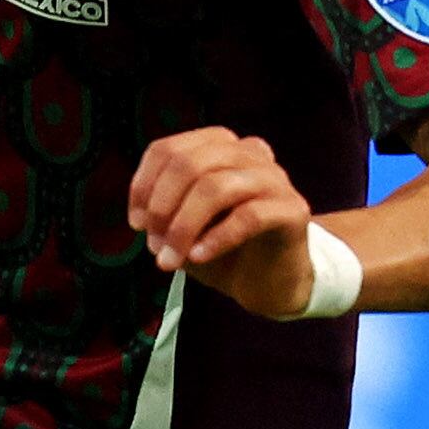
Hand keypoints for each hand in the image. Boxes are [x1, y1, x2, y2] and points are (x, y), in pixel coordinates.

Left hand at [129, 126, 323, 316]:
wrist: (269, 281)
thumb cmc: (220, 247)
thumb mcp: (180, 227)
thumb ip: (161, 214)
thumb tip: (145, 219)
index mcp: (218, 147)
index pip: (168, 149)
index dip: (143, 185)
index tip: (136, 223)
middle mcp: (249, 153)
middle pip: (190, 163)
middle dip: (162, 207)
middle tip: (154, 243)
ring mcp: (274, 178)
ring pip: (217, 187)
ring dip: (184, 227)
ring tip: (170, 259)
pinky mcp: (293, 208)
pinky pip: (249, 216)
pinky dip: (216, 238)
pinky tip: (199, 257)